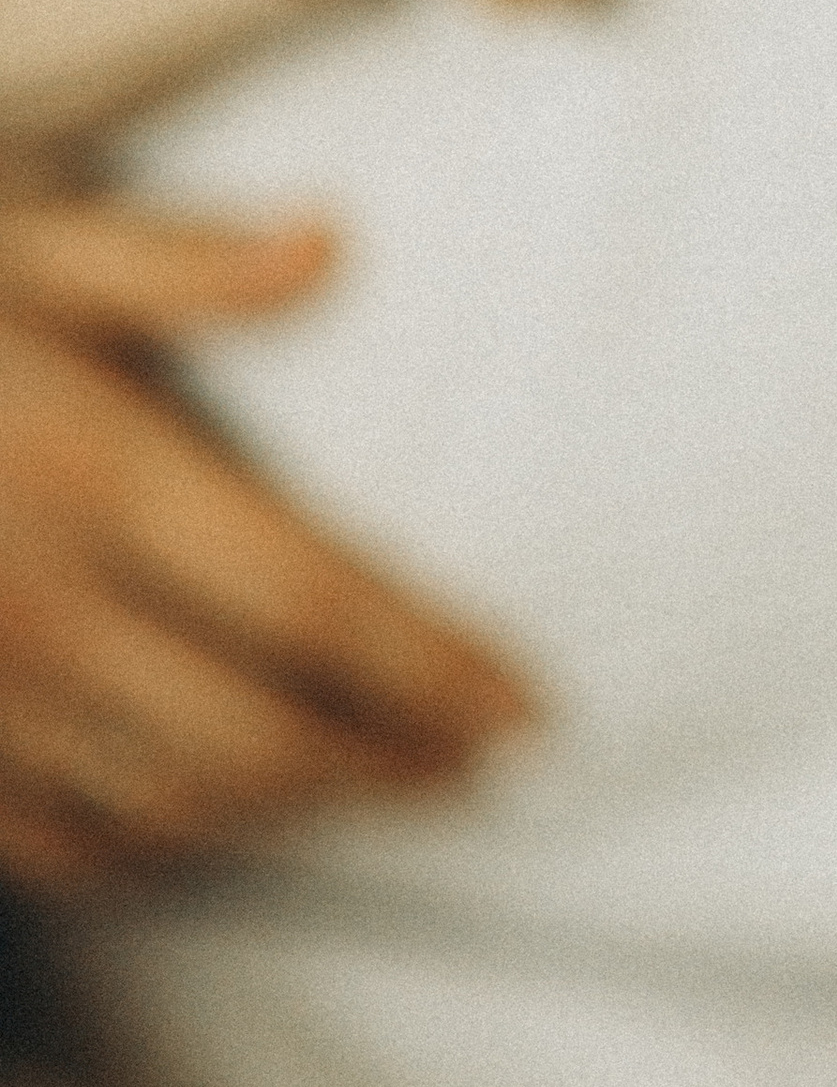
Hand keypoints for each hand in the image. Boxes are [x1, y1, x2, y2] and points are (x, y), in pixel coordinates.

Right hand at [0, 193, 535, 885]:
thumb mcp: (12, 246)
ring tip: (369, 785)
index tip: (533, 709)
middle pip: (265, 739)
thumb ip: (174, 261)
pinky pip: (54, 844)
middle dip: (390, 767)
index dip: (439, 672)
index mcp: (92, 476)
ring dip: (284, 812)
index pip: (318, 606)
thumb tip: (331, 242)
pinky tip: (199, 818)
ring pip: (167, 809)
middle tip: (476, 768)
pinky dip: (148, 845)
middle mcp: (36, 611)